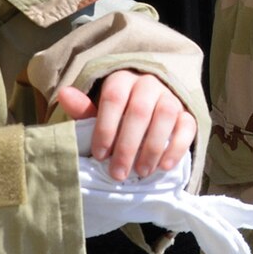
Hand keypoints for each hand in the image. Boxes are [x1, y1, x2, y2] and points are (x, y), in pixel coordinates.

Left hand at [57, 73, 193, 181]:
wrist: (148, 114)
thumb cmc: (117, 117)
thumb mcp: (98, 113)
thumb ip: (84, 109)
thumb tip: (64, 94)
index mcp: (122, 80)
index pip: (114, 98)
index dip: (106, 127)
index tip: (99, 154)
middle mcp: (149, 83)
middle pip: (140, 110)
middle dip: (127, 145)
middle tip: (118, 173)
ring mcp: (171, 97)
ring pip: (166, 115)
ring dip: (152, 147)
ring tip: (140, 172)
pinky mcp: (187, 113)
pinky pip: (187, 126)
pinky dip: (176, 147)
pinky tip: (163, 166)